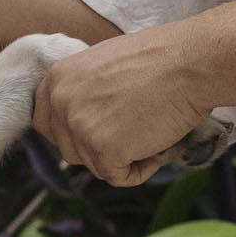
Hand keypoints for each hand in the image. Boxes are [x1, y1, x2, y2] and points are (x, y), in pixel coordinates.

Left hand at [34, 28, 203, 186]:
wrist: (189, 63)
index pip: (45, 123)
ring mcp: (79, 127)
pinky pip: (116, 177)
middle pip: (68, 148)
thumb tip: (83, 118)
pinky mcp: (103, 149)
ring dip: (120, 159)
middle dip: (97, 149)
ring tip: (148, 136)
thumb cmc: (159, 59)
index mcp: (57, 78)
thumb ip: (83, 90)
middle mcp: (60, 102)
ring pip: (93, 164)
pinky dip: (138, 172)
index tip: (96, 134)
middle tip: (131, 134)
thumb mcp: (103, 64)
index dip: (71, 134)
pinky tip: (154, 152)